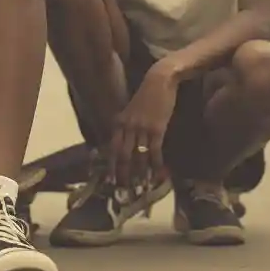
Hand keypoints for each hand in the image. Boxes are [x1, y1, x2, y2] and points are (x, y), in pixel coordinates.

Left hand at [108, 64, 177, 189]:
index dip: (111, 165)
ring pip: (138, 155)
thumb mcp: (131, 111)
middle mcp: (127, 126)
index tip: (110, 180)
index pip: (112, 148)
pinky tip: (158, 174)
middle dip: (123, 173)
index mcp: (119, 122)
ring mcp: (141, 127)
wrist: (158, 81)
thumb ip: (126, 126)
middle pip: (122, 155)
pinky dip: (155, 164)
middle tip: (125, 189)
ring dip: (140, 173)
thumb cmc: (146, 97)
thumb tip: (125, 144)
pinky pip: (154, 150)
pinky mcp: (156, 128)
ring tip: (142, 187)